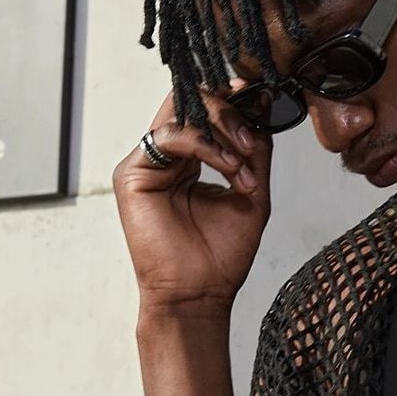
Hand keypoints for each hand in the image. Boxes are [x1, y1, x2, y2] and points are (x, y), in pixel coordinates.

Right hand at [111, 81, 272, 317]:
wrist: (200, 295)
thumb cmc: (222, 257)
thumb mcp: (252, 196)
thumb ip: (255, 153)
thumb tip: (264, 111)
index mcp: (191, 159)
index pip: (207, 111)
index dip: (234, 101)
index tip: (263, 101)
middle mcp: (167, 156)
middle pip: (192, 101)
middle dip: (229, 111)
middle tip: (252, 138)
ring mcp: (148, 162)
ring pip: (181, 112)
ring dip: (221, 128)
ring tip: (244, 160)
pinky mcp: (132, 173)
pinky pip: (170, 138)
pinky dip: (205, 146)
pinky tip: (229, 168)